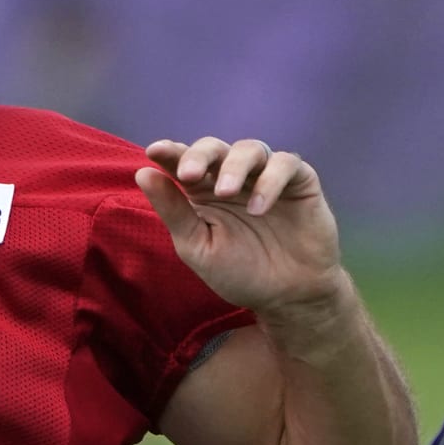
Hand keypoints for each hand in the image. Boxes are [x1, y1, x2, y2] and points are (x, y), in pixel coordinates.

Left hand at [134, 137, 348, 326]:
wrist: (287, 297)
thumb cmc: (239, 271)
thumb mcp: (198, 246)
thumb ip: (173, 211)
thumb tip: (143, 172)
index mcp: (202, 191)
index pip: (183, 161)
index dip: (169, 151)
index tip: (154, 151)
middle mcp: (233, 178)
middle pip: (214, 147)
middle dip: (199, 155)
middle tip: (190, 175)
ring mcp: (266, 177)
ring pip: (250, 148)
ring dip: (234, 165)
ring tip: (226, 193)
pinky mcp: (300, 183)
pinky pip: (286, 165)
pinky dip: (270, 181)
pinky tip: (258, 208)